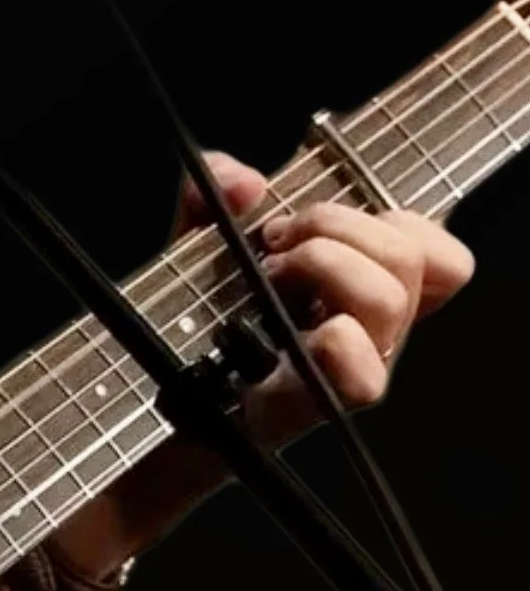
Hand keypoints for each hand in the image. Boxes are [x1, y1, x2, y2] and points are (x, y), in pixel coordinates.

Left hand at [177, 151, 475, 446]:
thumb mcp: (196, 227)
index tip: (323, 224)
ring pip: (388, 299)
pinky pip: (364, 375)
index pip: (438, 255)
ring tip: (268, 274)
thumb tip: (245, 184)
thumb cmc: (189, 308)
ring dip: (325, 263)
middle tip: (274, 240)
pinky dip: (332, 339)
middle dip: (336, 225)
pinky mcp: (315, 406)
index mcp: (361, 289)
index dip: (399, 223)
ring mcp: (349, 370)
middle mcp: (369, 330)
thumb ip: (213, 185)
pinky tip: (274, 330)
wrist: (152, 389)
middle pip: (409, 257)